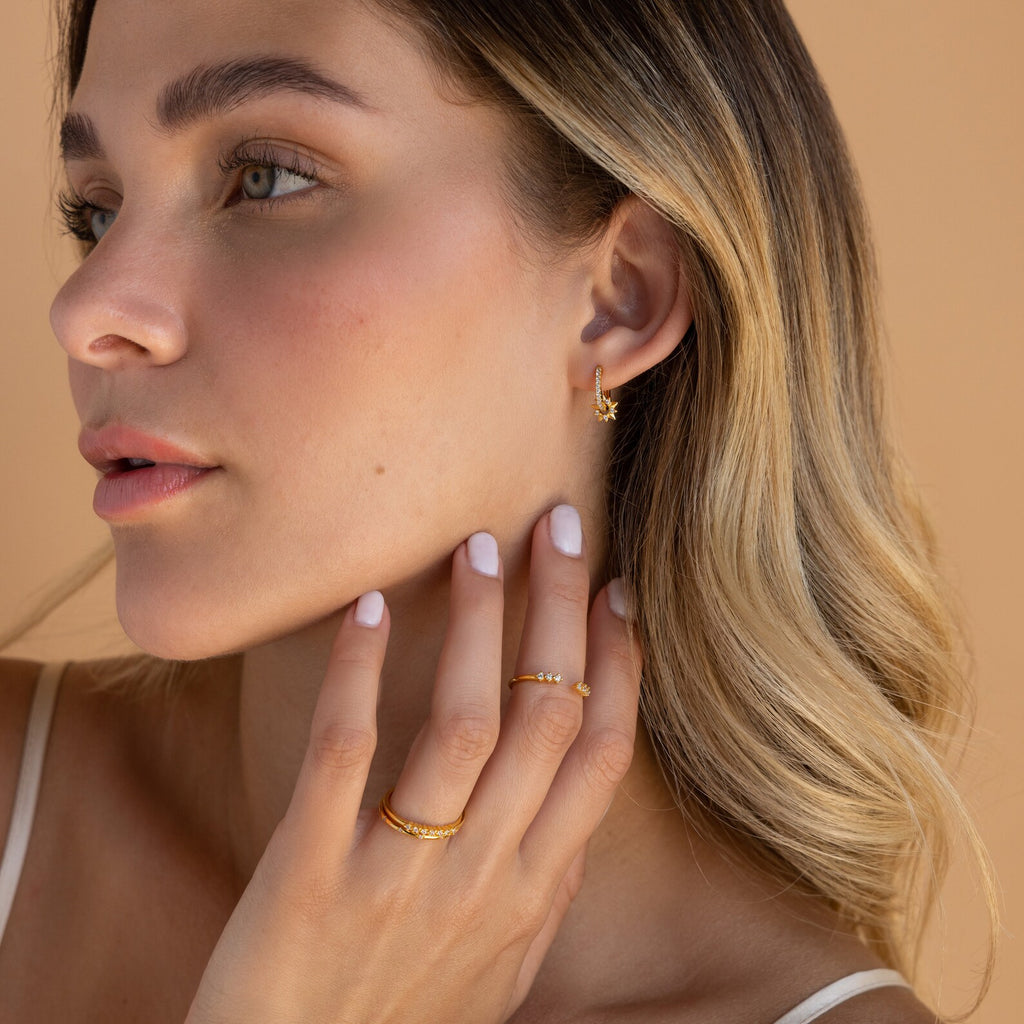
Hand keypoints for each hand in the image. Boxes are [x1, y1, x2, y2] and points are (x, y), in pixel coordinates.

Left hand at [185, 506, 641, 1023]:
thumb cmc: (405, 1022)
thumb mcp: (502, 966)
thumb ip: (543, 884)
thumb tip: (576, 807)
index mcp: (535, 891)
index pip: (600, 756)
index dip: (616, 665)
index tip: (616, 592)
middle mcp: (485, 877)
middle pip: (546, 717)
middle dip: (558, 610)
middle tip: (559, 526)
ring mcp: (402, 875)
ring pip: (463, 725)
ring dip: (477, 626)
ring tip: (476, 548)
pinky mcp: (312, 875)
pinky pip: (345, 752)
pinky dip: (359, 670)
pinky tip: (370, 606)